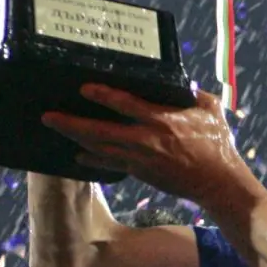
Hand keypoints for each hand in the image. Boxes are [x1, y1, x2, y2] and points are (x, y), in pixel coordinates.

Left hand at [40, 83, 251, 206]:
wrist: (218, 183)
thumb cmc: (217, 145)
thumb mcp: (210, 110)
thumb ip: (195, 94)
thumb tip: (183, 83)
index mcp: (161, 120)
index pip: (125, 104)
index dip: (102, 95)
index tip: (84, 88)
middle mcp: (145, 139)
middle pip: (100, 131)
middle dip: (71, 124)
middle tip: (48, 116)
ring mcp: (140, 159)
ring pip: (100, 148)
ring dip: (76, 139)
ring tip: (58, 129)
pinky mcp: (140, 172)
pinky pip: (110, 164)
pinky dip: (93, 159)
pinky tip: (79, 155)